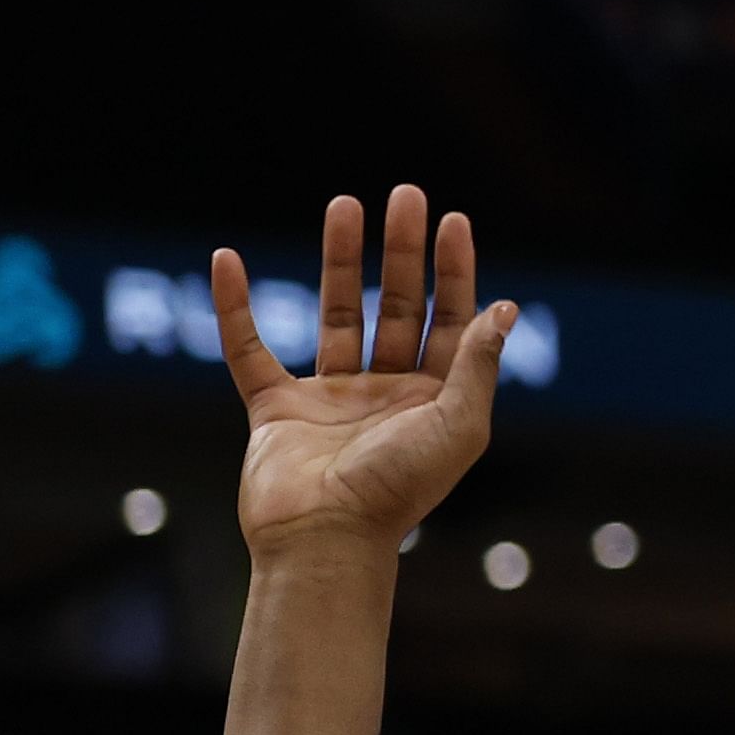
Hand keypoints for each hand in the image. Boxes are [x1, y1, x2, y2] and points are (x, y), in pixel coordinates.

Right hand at [215, 190, 516, 558]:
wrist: (326, 540)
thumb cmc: (399, 492)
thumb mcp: (457, 426)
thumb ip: (478, 366)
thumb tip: (507, 307)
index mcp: (435, 399)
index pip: (450, 320)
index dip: (453, 270)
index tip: (452, 220)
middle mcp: (386, 394)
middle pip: (397, 306)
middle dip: (402, 251)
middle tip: (404, 194)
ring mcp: (330, 399)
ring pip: (337, 314)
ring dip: (341, 260)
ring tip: (343, 204)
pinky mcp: (274, 408)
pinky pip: (249, 348)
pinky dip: (234, 306)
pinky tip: (227, 261)